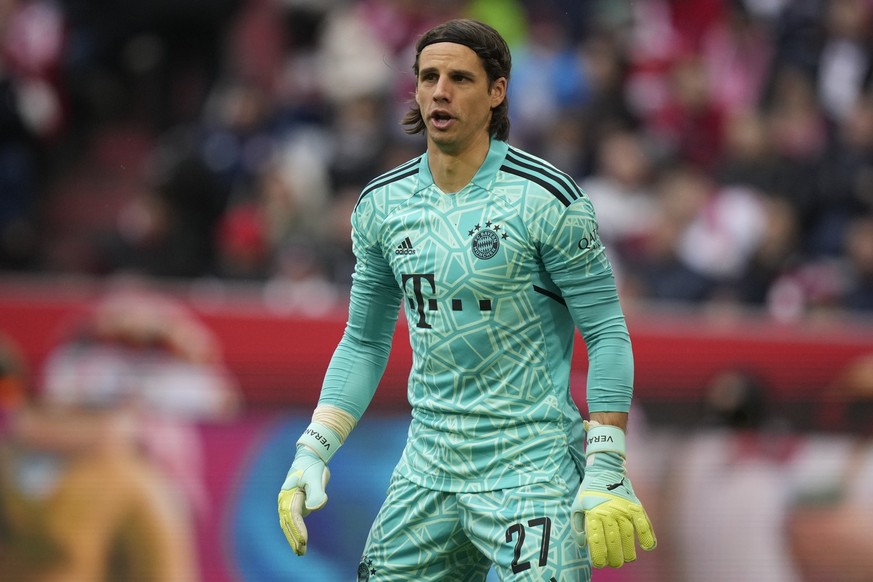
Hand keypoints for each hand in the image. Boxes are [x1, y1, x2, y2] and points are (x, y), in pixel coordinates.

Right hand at [277, 446, 329, 555]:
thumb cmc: (312, 467)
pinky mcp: (294, 504)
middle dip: (294, 538)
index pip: (293, 516)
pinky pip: (293, 520)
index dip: (297, 529)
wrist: (310, 457)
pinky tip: (300, 540)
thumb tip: (313, 508)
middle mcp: (285, 500)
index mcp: (288, 494)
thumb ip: (316, 492)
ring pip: (289, 524)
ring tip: (300, 551)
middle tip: (301, 552)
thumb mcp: (315, 477)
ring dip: (293, 537)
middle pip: (288, 523)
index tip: (304, 541)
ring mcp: (288, 503)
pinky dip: (295, 531)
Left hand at [571, 422, 655, 567]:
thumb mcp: (577, 505)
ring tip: (626, 558)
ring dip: (628, 552)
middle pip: (613, 542)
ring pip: (628, 536)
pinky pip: (644, 524)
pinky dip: (648, 536)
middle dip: (614, 557)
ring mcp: (623, 509)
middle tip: (614, 563)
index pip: (596, 541)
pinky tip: (647, 547)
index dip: (598, 556)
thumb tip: (583, 544)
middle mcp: (609, 512)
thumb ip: (578, 526)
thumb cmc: (589, 491)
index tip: (599, 563)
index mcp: (593, 513)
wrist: (605, 469)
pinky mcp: (636, 506)